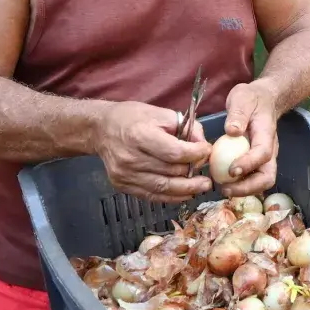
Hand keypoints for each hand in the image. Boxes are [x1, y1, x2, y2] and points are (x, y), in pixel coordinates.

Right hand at [93, 102, 211, 202]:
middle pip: (170, 172)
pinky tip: (185, 193)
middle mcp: (130, 157)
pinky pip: (151, 195)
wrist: (101, 129)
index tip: (206, 151)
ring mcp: (124, 174)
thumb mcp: (160, 113)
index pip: (175, 152)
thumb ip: (185, 126)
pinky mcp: (121, 185)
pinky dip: (170, 196)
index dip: (195, 154)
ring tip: (202, 186)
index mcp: (140, 135)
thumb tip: (203, 143)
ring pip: (162, 188)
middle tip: (208, 173)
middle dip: (193, 173)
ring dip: (186, 189)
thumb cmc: (132, 118)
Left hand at [221, 81, 278, 196]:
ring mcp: (265, 157)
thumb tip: (232, 131)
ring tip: (222, 189)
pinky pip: (252, 178)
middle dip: (248, 188)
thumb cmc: (252, 98)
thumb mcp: (242, 98)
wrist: (264, 99)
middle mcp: (270, 149)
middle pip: (267, 176)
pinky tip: (223, 183)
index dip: (248, 164)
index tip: (231, 171)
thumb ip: (237, 114)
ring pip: (261, 181)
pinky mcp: (257, 161)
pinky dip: (240, 185)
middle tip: (226, 189)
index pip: (263, 153)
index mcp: (266, 133)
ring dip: (244, 190)